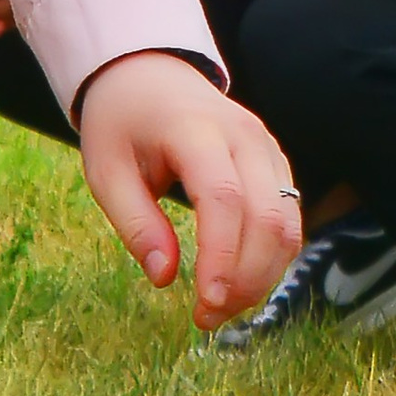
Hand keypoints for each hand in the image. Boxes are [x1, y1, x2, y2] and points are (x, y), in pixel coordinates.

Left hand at [74, 50, 303, 331]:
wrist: (149, 76)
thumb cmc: (121, 125)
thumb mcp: (106, 171)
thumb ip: (135, 223)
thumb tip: (165, 277)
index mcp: (196, 131)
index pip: (224, 198)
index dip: (221, 256)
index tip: (206, 302)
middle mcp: (245, 136)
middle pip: (267, 216)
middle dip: (244, 277)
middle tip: (206, 319)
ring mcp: (268, 147)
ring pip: (287, 221)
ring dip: (262, 275)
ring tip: (220, 310)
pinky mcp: (276, 163)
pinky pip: (289, 217)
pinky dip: (271, 257)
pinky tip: (238, 284)